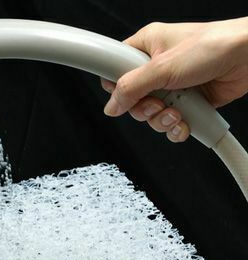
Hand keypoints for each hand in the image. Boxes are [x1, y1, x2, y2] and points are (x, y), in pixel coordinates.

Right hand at [101, 18, 247, 141]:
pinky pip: (169, 124)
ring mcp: (171, 87)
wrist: (247, 57)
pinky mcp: (185, 102)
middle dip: (146, 110)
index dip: (117, 89)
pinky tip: (185, 120)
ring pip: (150, 116)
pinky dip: (176, 128)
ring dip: (162, 120)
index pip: (115, 72)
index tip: (125, 97)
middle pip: (132, 102)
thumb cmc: (213, 46)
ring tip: (178, 111)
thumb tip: (112, 106)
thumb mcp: (162, 67)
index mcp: (146, 48)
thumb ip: (131, 88)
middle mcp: (156, 68)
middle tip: (158, 103)